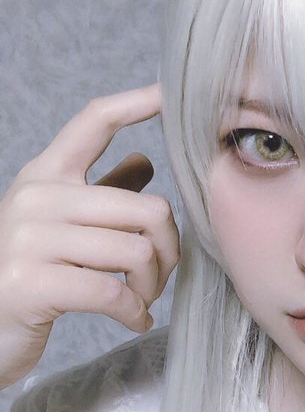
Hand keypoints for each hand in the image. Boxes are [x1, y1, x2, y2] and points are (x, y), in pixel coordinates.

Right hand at [0, 85, 179, 389]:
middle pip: (146, 208)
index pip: (93, 122)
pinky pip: (113, 292)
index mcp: (43, 174)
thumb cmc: (32, 276)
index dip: (135, 103)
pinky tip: (135, 319)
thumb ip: (101, 193)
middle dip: (169, 251)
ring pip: (137, 252)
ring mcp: (28, 239)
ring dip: (153, 286)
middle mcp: (34, 198)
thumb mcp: (64, 226)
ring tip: (142, 299)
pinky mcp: (30, 284)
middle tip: (160, 276)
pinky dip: (135, 312)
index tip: (168, 92)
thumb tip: (144, 159)